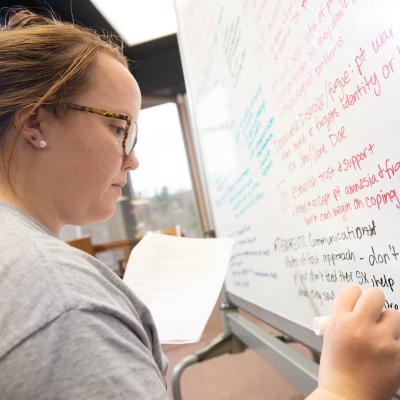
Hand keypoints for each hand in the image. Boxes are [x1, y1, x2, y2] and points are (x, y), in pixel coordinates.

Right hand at [317, 284, 399, 399]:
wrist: (347, 398)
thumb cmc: (337, 370)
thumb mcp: (330, 337)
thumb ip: (343, 318)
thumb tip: (357, 305)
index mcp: (339, 321)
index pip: (351, 290)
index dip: (354, 296)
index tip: (356, 302)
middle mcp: (360, 327)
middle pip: (375, 295)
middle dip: (374, 301)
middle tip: (373, 312)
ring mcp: (382, 342)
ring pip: (394, 315)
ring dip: (389, 324)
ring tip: (381, 337)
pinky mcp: (399, 356)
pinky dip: (396, 342)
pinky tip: (388, 351)